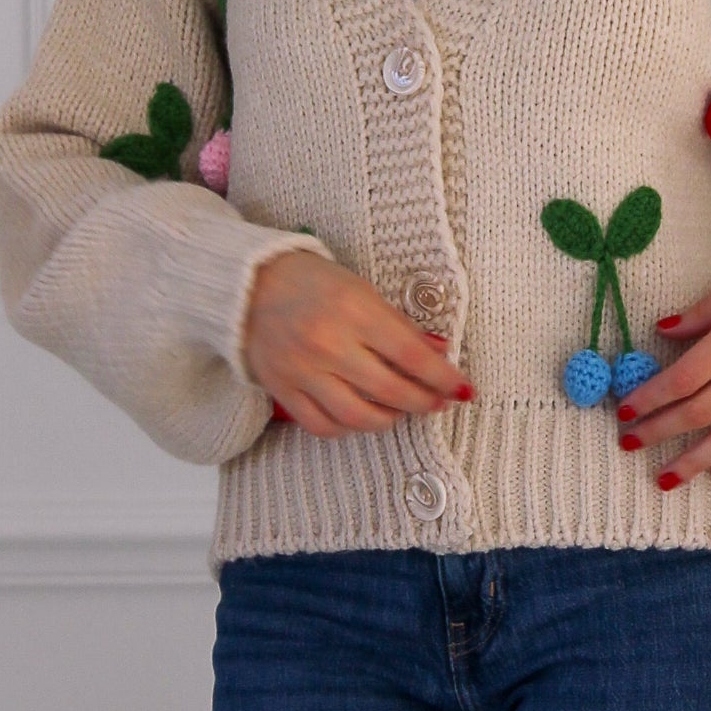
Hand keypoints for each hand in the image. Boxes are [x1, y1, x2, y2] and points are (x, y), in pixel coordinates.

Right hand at [243, 249, 475, 437]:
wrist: (248, 285)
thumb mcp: (362, 291)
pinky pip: (324, 426)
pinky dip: (349, 427)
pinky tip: (362, 416)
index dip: (443, 378)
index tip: (462, 389)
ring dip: (390, 419)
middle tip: (439, 403)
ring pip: (358, 417)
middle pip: (390, 391)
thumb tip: (439, 354)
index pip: (412, 355)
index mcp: (353, 311)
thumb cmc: (312, 283)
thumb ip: (400, 326)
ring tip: (401, 409)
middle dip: (424, 402)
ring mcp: (302, 371)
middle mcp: (327, 344)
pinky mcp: (283, 390)